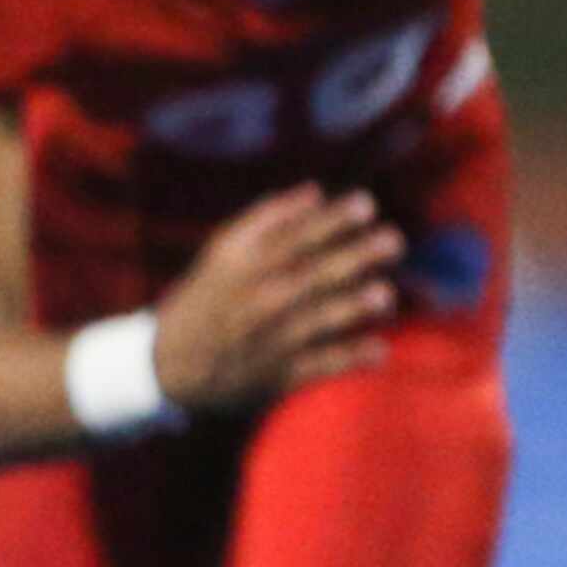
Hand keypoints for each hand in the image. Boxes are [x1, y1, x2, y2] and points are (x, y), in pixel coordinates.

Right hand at [150, 184, 403, 415]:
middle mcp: (258, 297)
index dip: (332, 219)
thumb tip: (316, 191)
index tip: (366, 203)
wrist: (173, 362)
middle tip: (393, 240)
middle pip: (313, 273)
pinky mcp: (280, 375)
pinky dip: (348, 359)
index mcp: (244, 263)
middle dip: (355, 256)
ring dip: (352, 308)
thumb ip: (268, 218)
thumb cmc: (211, 295)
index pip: (295, 235)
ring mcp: (270, 338)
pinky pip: (319, 366)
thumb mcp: (224, 250)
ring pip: (318, 320)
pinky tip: (379, 349)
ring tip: (384, 295)